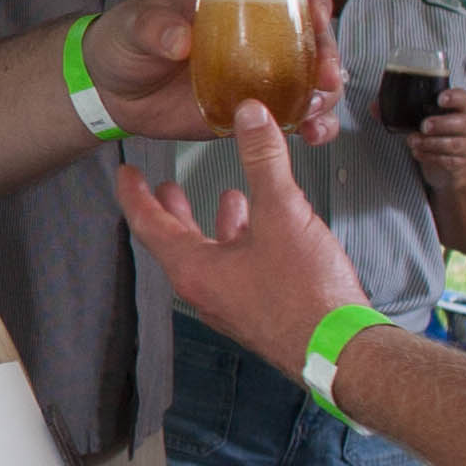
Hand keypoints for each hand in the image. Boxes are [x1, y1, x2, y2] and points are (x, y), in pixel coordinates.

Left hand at [80, 0, 340, 145]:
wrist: (112, 89)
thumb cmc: (127, 40)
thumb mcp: (136, 26)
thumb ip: (155, 28)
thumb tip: (179, 39)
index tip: (320, 15)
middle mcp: (258, 32)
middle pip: (312, 36)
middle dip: (328, 55)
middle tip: (325, 78)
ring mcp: (261, 72)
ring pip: (312, 78)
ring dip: (325, 96)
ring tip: (316, 113)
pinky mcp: (255, 108)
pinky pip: (293, 115)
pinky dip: (310, 124)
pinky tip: (312, 135)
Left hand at [119, 106, 370, 369]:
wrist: (339, 350)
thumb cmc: (305, 294)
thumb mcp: (282, 213)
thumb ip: (264, 160)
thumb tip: (249, 115)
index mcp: (195, 269)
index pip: (149, 225)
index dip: (135, 194)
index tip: (126, 173)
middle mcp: (206, 291)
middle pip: (178, 242)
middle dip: (174, 210)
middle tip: (165, 188)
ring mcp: (231, 304)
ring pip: (212, 255)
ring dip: (215, 225)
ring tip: (227, 196)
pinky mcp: (259, 311)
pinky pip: (238, 269)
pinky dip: (244, 242)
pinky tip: (269, 229)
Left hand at [408, 90, 465, 189]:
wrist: (446, 166)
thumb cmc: (432, 134)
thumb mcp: (418, 121)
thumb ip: (398, 112)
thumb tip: (373, 107)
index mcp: (458, 109)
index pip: (463, 98)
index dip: (454, 97)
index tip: (440, 99)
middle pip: (462, 123)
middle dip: (441, 124)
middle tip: (423, 126)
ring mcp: (465, 145)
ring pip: (455, 144)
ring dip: (431, 143)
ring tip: (412, 141)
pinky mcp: (459, 163)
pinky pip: (449, 161)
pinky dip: (431, 157)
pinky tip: (417, 153)